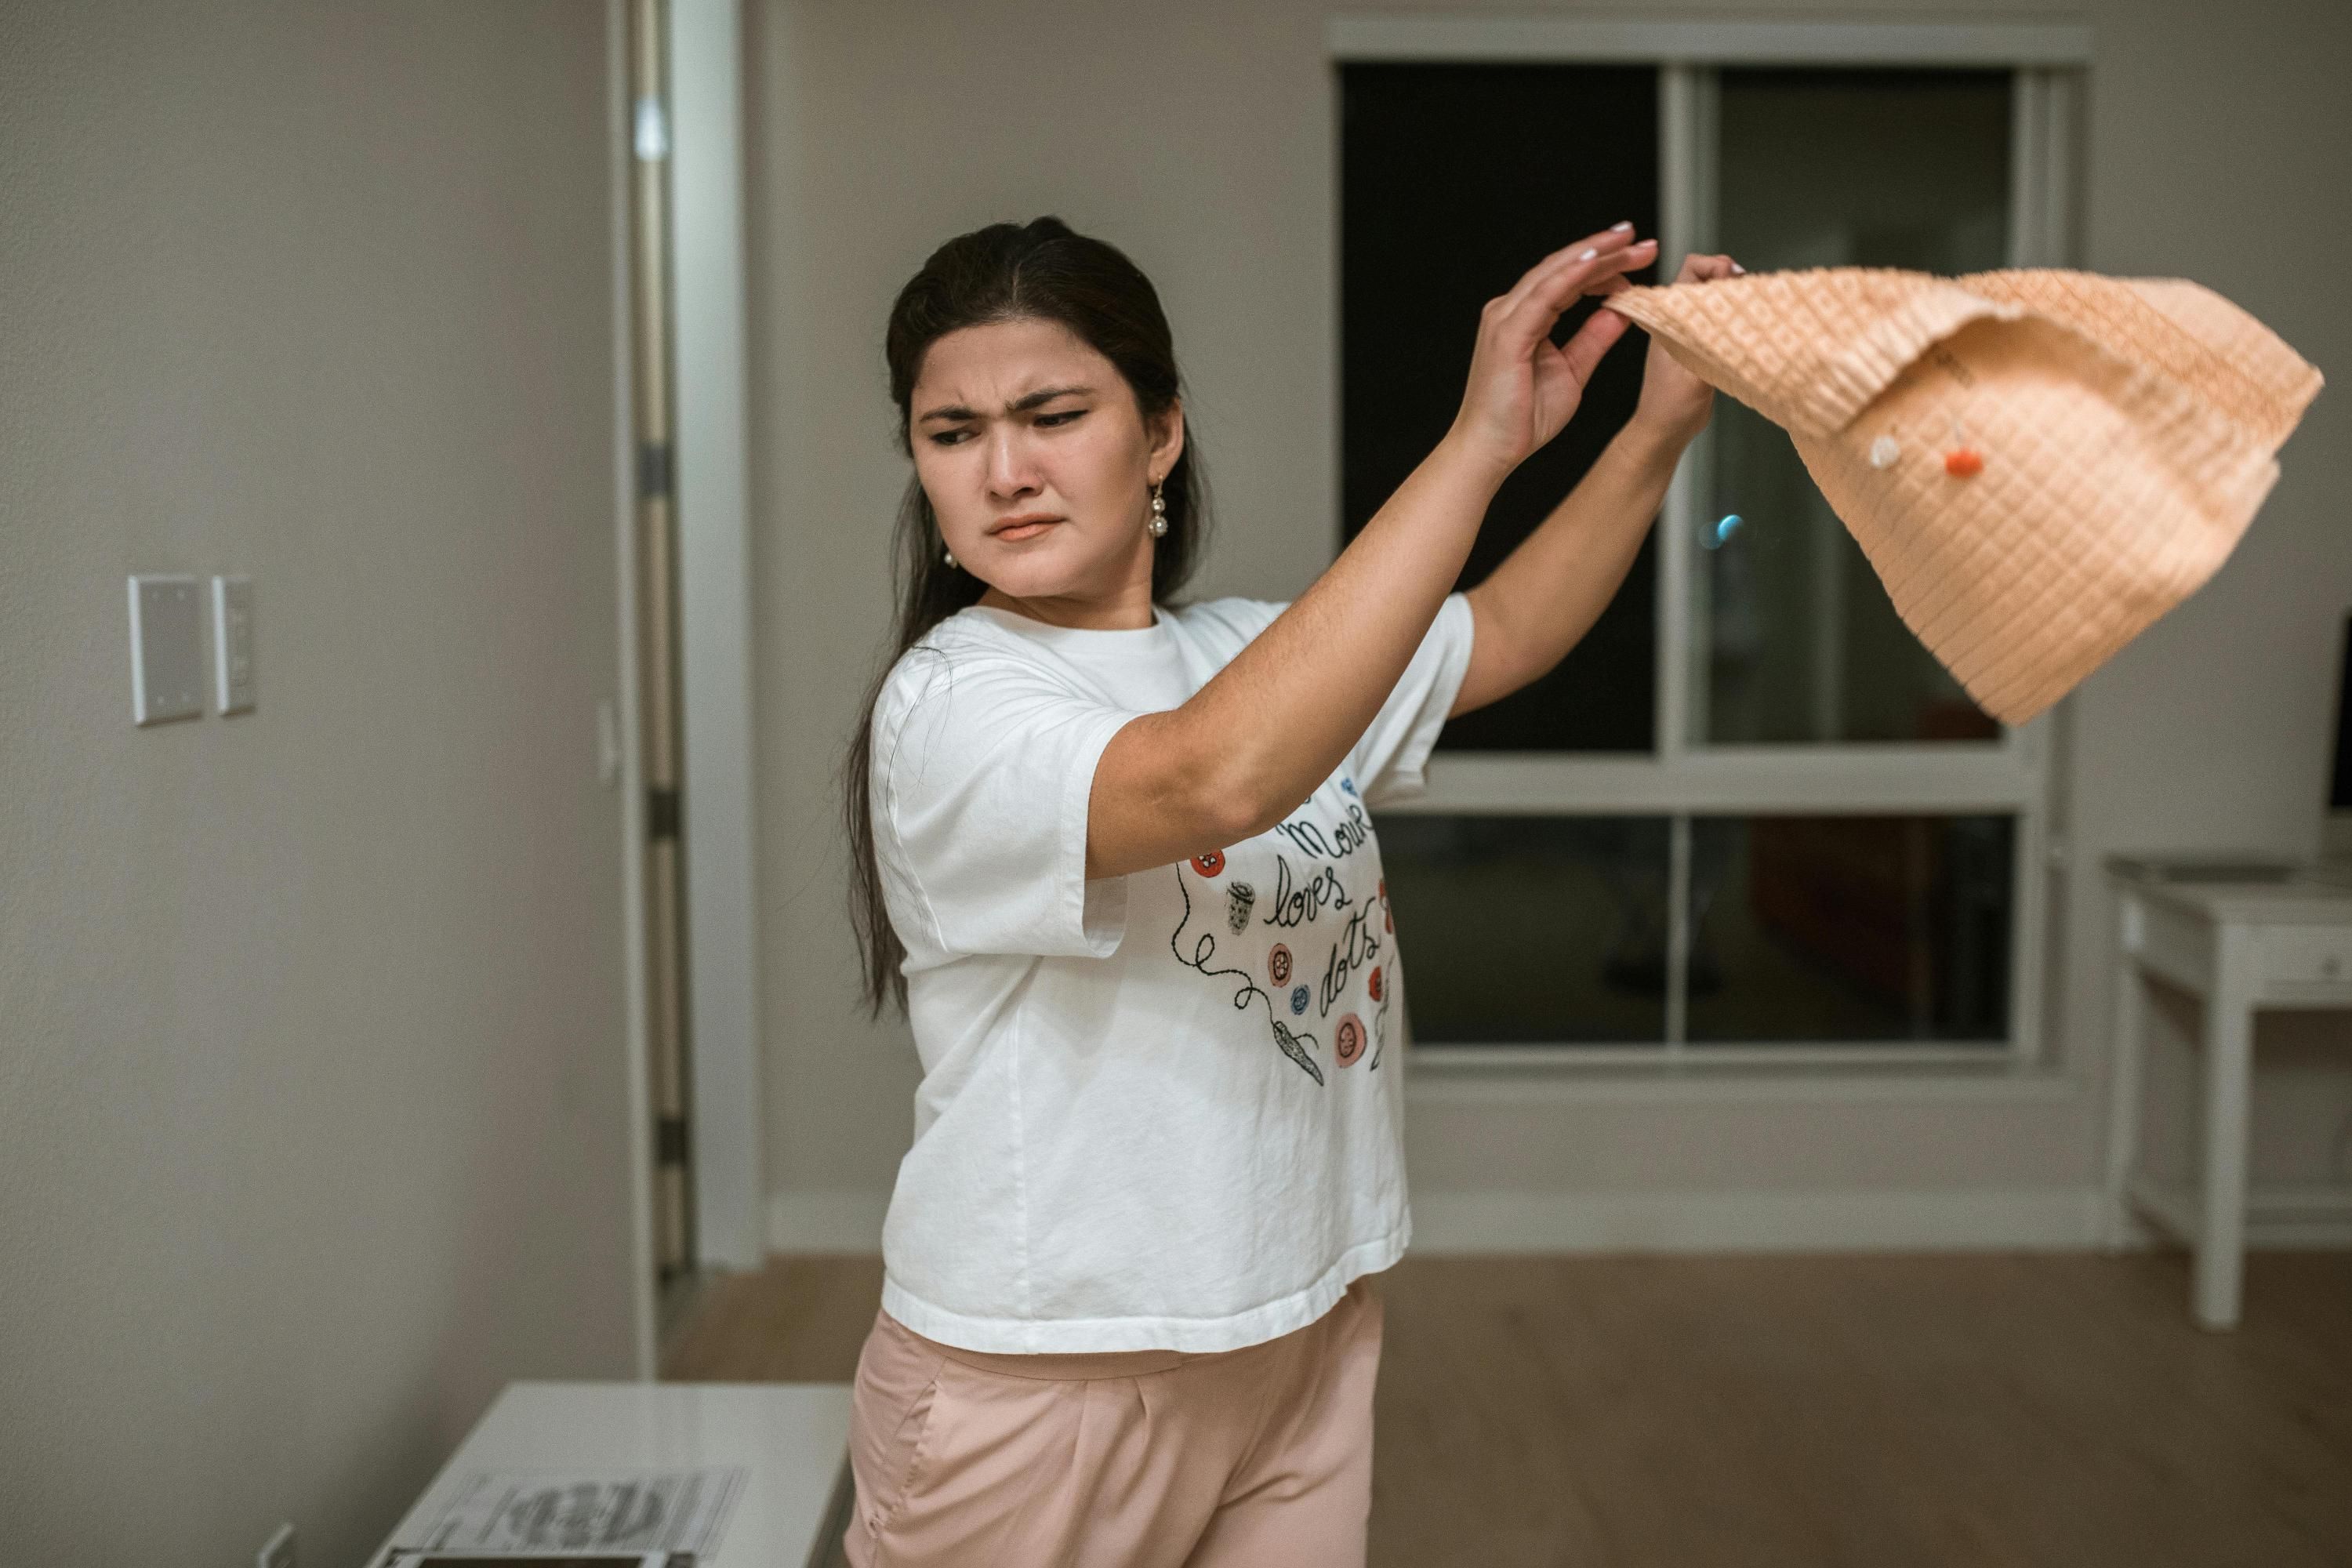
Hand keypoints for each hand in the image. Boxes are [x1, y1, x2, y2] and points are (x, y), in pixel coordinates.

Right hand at [1444, 225, 1656, 479]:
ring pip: (1555, 273)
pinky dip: (1571, 274)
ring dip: (1594, 254)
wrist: (1489, 450)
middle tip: (1644, 242)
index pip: (1568, 280)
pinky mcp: (1507, 333)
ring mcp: (1505, 318)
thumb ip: (1593, 339)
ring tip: (1628, 241)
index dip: (1604, 266)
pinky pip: (1544, 295)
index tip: (1639, 259)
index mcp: (1524, 318)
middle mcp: (1510, 310)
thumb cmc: (1522, 419)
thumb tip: (1621, 312)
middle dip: (1606, 251)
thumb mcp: (1572, 371)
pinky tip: (1596, 261)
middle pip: (1564, 268)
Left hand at [1621, 251, 1741, 447]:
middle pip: (1709, 278)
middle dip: (1732, 280)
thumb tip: (1734, 313)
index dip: (1716, 266)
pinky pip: (1723, 319)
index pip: (1692, 269)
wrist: (1665, 433)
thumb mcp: (1694, 374)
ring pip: (1718, 298)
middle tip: (1749, 299)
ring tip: (1753, 314)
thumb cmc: (1670, 408)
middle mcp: (1680, 319)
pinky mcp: (1702, 345)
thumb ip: (1711, 342)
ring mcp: (1691, 331)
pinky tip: (1752, 330)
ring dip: (1737, 300)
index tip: (1734, 281)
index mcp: (1669, 317)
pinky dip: (1738, 319)